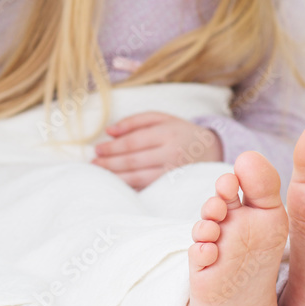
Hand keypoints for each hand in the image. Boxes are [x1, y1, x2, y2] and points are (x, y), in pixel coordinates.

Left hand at [91, 112, 222, 189]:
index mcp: (166, 133)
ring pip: (138, 177)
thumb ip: (135, 121)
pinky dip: (129, 186)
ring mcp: (172, 172)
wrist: (210, 149)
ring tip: (100, 173)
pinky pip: (146, 188)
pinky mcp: (172, 186)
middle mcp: (170, 154)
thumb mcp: (162, 118)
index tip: (97, 148)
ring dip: (116, 176)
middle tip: (93, 163)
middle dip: (110, 163)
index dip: (113, 147)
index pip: (133, 142)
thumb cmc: (179, 131)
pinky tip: (116, 183)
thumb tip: (109, 131)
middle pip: (133, 160)